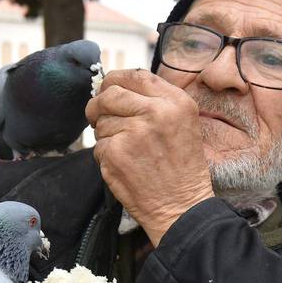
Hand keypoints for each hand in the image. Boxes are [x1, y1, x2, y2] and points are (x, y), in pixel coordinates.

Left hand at [85, 69, 214, 245]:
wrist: (182, 206)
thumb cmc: (182, 168)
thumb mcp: (183, 123)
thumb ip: (156, 102)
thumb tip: (116, 87)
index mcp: (175, 102)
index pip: (134, 75)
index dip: (115, 81)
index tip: (108, 89)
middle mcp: (155, 113)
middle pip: (110, 94)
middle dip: (98, 105)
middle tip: (97, 116)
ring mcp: (133, 132)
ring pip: (101, 122)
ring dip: (105, 135)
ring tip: (127, 151)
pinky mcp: (115, 154)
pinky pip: (97, 145)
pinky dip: (105, 156)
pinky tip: (124, 165)